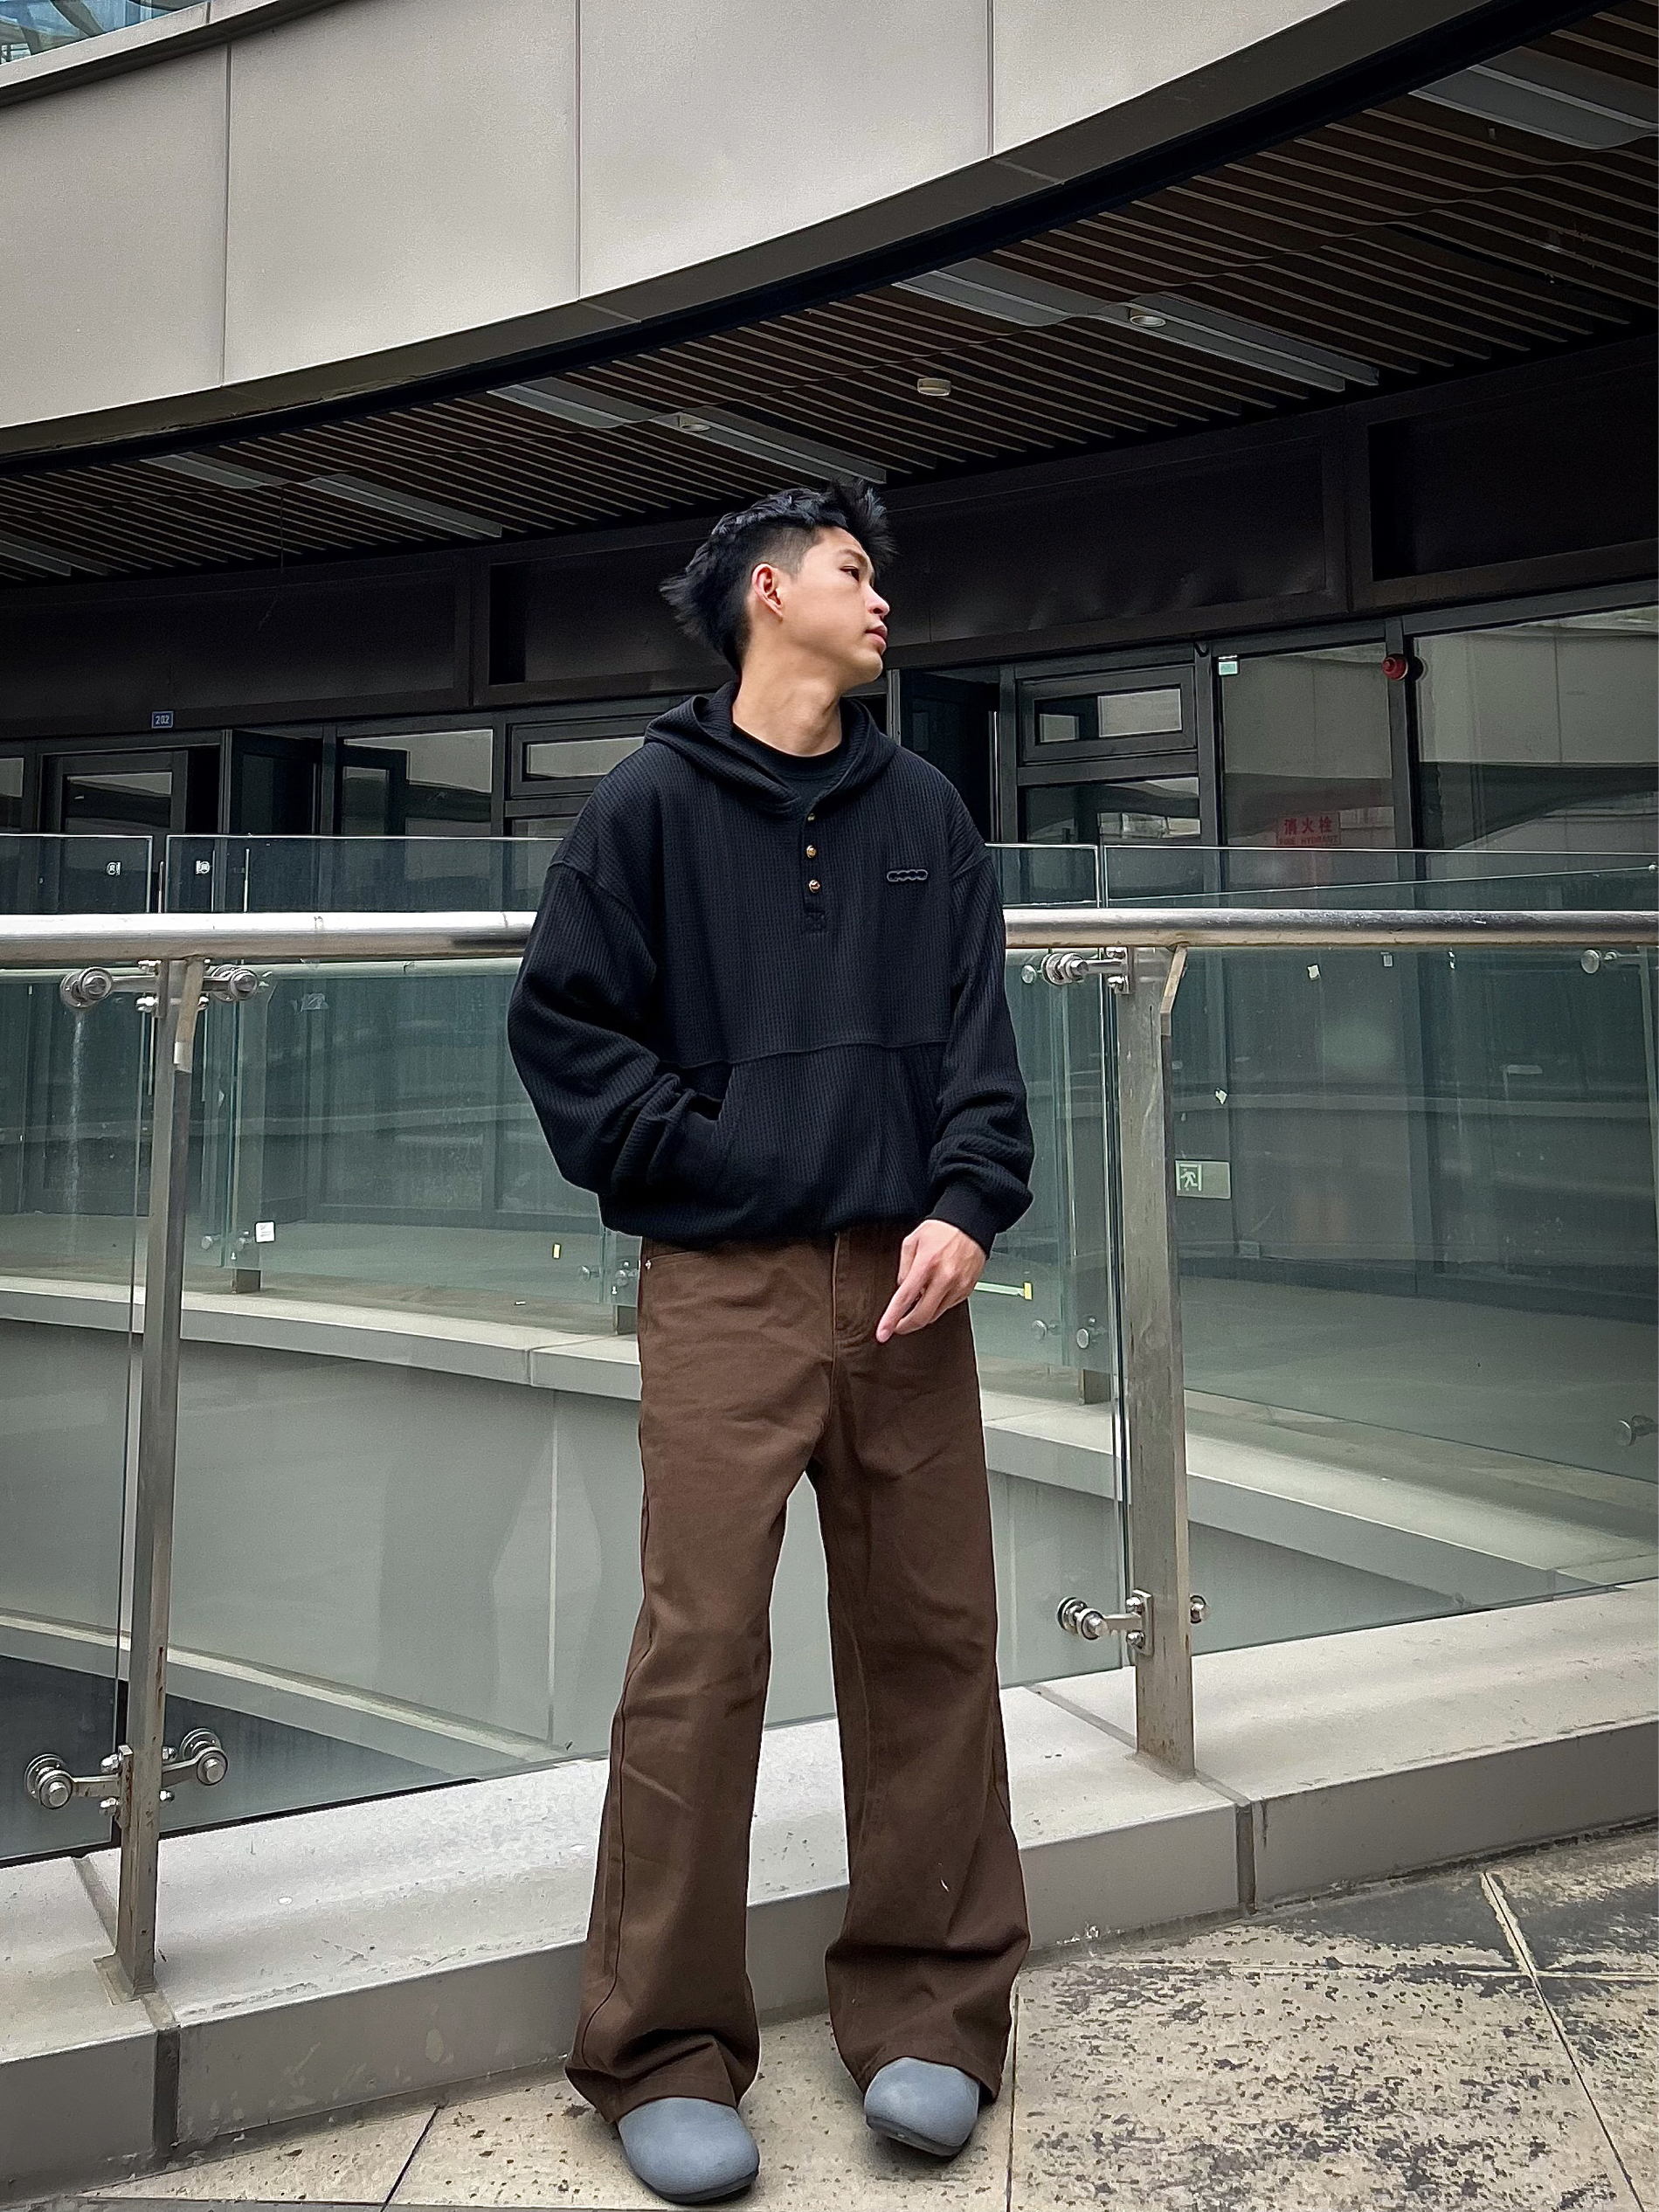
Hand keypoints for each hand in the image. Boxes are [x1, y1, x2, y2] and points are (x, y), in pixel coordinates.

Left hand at [875, 1218, 986, 1339]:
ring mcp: (958, 1286)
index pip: (905, 1299)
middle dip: (906, 1326)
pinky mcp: (967, 1290)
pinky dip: (936, 1305)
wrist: (970, 1224)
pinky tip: (933, 1293)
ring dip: (922, 1314)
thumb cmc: (942, 1230)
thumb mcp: (912, 1241)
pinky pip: (948, 1307)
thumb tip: (902, 1289)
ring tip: (917, 1302)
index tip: (883, 1332)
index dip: (892, 1319)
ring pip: (935, 1314)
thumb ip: (903, 1267)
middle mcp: (945, 1277)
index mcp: (927, 1264)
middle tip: (897, 1326)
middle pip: (922, 1316)